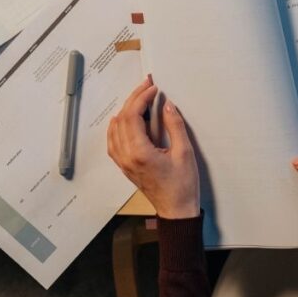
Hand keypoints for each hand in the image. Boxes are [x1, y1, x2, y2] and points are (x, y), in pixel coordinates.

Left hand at [107, 76, 199, 219]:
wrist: (176, 210)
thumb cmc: (183, 184)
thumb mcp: (184, 152)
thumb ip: (174, 126)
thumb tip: (167, 105)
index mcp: (140, 153)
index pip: (132, 116)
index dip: (141, 98)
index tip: (154, 88)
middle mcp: (127, 157)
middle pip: (122, 119)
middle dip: (134, 99)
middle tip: (147, 86)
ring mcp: (123, 163)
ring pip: (115, 129)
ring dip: (125, 110)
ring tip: (139, 98)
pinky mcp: (125, 166)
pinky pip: (113, 142)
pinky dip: (117, 126)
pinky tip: (123, 120)